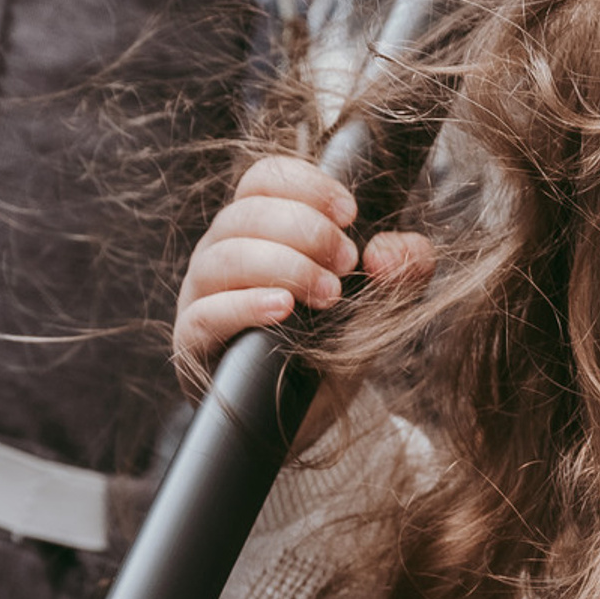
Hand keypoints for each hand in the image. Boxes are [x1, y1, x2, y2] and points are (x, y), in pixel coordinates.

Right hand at [172, 156, 434, 370]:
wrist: (309, 419)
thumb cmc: (333, 347)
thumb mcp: (381, 301)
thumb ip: (405, 267)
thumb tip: (388, 252)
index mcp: (259, 230)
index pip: (264, 179)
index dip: (306, 184)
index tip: (351, 213)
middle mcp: (223, 254)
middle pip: (245, 213)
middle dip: (306, 230)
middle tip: (347, 263)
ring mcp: (201, 297)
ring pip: (225, 257)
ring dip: (284, 266)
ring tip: (329, 294)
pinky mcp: (194, 344)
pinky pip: (206, 313)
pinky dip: (246, 306)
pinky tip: (284, 309)